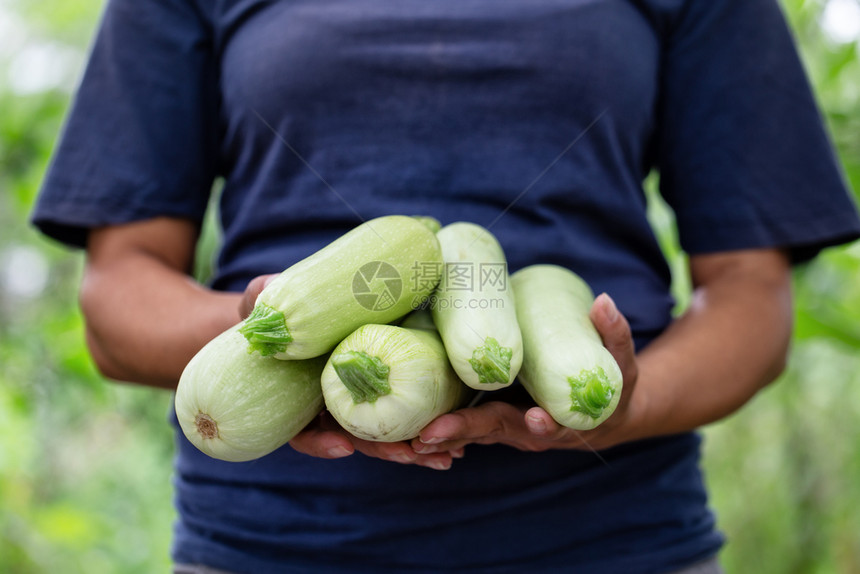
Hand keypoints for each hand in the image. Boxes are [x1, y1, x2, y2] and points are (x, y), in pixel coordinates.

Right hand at [241, 273, 461, 469]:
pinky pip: (411, 409)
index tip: (343, 447)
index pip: (305, 431)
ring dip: (416, 447)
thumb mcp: (259, 302)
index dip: (320, 442)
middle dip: (385, 450)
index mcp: (300, 396)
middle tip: (411, 455)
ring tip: (447, 456)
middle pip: (356, 436)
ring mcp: (360, 396)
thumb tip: (263, 289)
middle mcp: (331, 403)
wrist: (299, 302)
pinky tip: (457, 444)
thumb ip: (259, 299)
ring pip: (388, 431)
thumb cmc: (271, 308)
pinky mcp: (391, 379)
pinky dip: (432, 424)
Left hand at [410, 293, 642, 455]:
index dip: (535, 424)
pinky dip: (439, 429)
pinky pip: (462, 425)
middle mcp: (525, 430)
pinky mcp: (489, 415)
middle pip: (491, 432)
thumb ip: (614, 336)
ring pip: (469, 433)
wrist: (598, 412)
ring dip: (440, 437)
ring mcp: (504, 426)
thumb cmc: (611, 389)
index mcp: (558, 422)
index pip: (540, 425)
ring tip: (407, 437)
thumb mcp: (622, 366)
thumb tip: (603, 301)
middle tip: (429, 434)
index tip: (532, 419)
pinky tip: (408, 429)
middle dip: (462, 433)